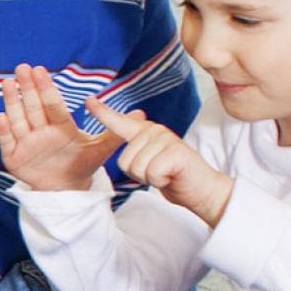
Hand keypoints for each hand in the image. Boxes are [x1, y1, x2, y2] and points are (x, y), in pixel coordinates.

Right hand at [0, 63, 116, 192]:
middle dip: (27, 88)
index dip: (47, 88)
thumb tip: (141, 113)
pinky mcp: (14, 157)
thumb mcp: (100, 150)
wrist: (66, 188)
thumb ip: (116, 132)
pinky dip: (3, 131)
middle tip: (22, 68)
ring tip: (8, 83)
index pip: (53, 105)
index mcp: (60, 126)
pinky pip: (8, 142)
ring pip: (18, 119)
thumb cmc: (82, 164)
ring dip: (12, 102)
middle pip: (33, 107)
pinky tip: (1, 117)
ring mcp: (27, 143)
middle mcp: (41, 130)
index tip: (40, 70)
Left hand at [85, 95, 234, 225]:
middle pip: (124, 161)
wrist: (202, 190)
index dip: (102, 113)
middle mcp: (155, 131)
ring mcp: (166, 139)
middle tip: (158, 173)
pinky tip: (172, 176)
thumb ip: (135, 154)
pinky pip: (151, 173)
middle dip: (138, 175)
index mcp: (146, 132)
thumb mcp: (147, 163)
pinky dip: (159, 181)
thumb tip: (123, 147)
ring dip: (149, 178)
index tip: (88, 100)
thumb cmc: (172, 177)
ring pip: (136, 167)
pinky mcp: (176, 151)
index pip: (119, 122)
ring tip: (166, 174)